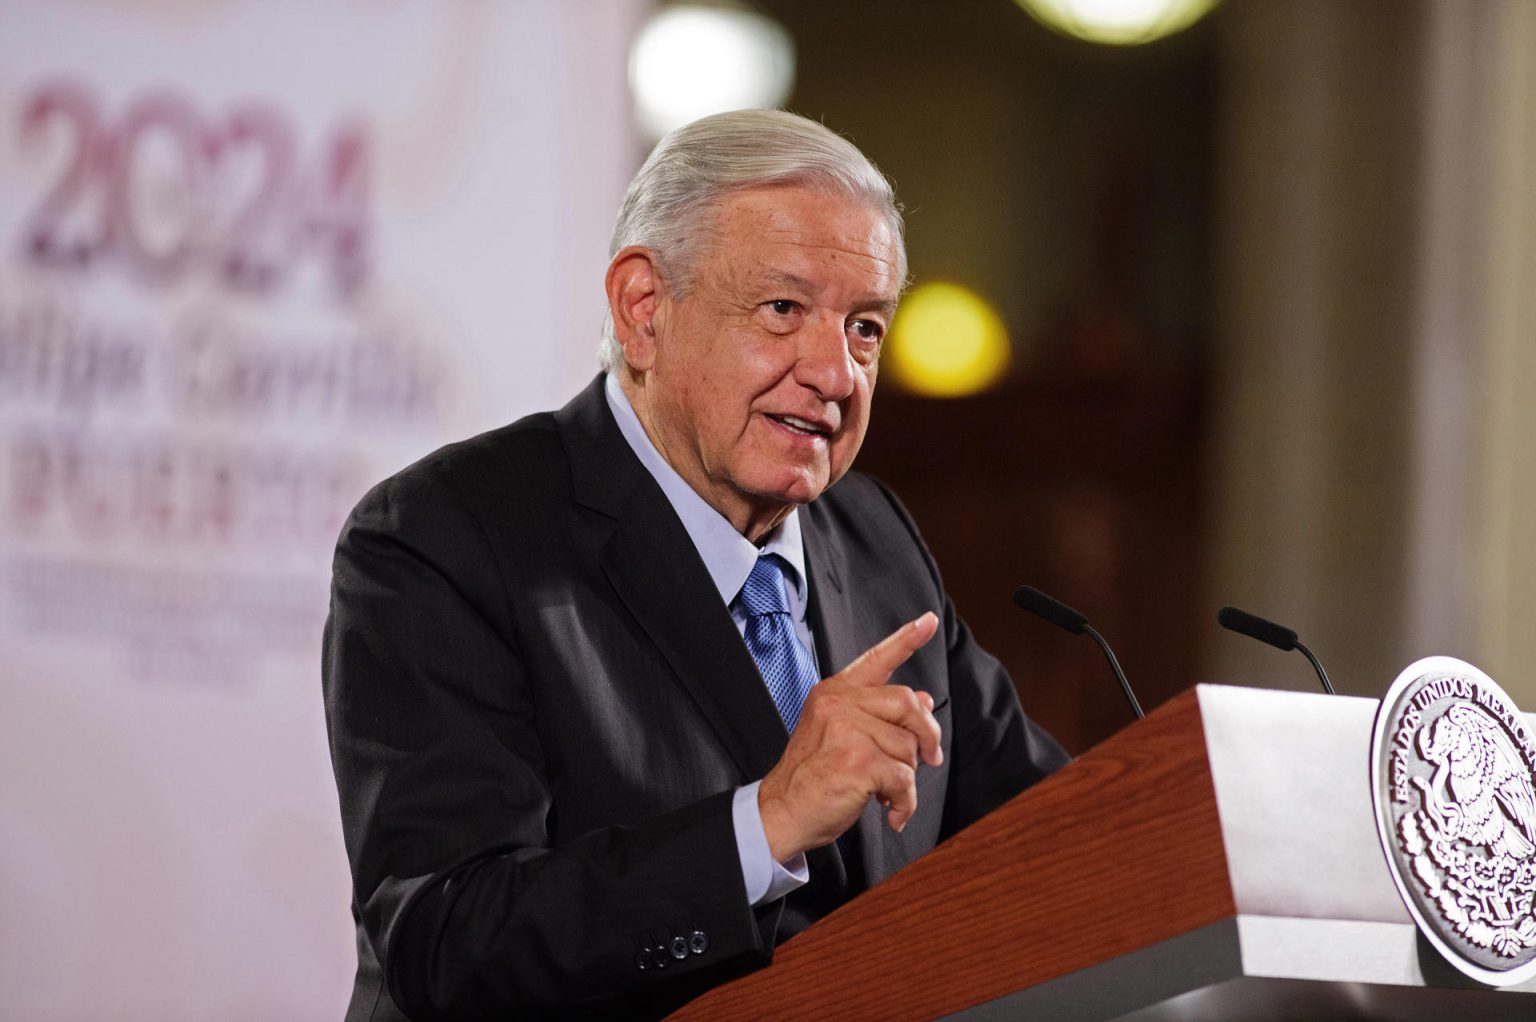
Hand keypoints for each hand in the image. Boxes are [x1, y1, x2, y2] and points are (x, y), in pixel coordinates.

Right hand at [757, 612, 942, 861]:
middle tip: (930, 758)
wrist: (781, 813)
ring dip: (907, 777)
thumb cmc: (810, 777)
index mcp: (834, 693)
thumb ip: (879, 715)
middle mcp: (838, 704)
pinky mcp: (857, 761)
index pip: (876, 659)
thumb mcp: (841, 736)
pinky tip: (890, 810)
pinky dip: (905, 802)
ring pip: (908, 747)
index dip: (906, 639)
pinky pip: (904, 779)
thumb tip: (923, 700)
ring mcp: (846, 731)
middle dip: (926, 735)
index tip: (928, 621)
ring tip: (884, 790)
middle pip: (908, 704)